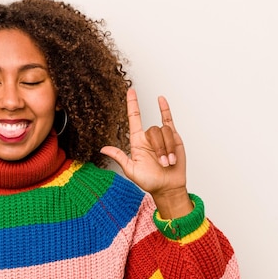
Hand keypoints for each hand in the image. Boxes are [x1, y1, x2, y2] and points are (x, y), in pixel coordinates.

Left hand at [101, 88, 192, 217]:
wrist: (168, 187)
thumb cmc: (150, 181)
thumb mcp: (131, 171)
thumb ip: (119, 157)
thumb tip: (103, 149)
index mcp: (137, 143)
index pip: (134, 119)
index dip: (132, 105)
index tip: (130, 91)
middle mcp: (149, 138)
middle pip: (153, 130)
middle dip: (159, 148)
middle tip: (162, 164)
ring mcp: (162, 137)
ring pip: (164, 132)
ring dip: (167, 149)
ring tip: (169, 162)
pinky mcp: (174, 138)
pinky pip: (169, 121)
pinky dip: (166, 110)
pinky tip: (161, 100)